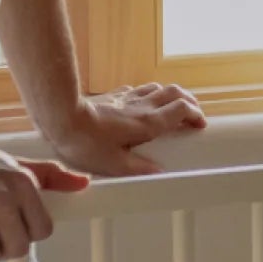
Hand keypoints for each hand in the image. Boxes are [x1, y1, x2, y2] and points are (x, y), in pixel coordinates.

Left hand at [43, 81, 207, 175]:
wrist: (62, 116)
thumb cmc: (87, 143)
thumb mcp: (114, 164)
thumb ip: (139, 169)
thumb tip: (159, 173)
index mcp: (148, 123)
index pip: (182, 109)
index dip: (195, 114)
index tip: (200, 124)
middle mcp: (143, 106)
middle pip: (175, 93)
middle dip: (189, 101)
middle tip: (192, 114)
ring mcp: (128, 98)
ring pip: (158, 88)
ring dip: (171, 95)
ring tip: (173, 108)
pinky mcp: (114, 95)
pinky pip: (138, 90)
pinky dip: (148, 94)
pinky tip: (142, 103)